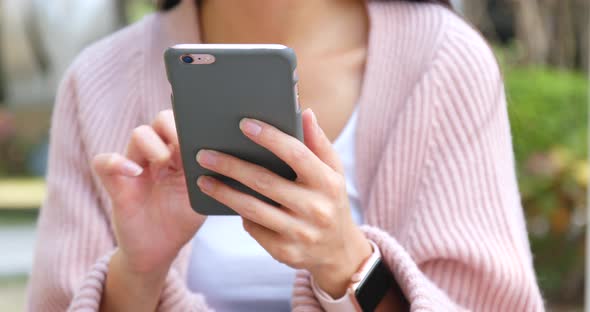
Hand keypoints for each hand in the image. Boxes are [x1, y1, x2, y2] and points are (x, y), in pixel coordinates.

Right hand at [93, 110, 205, 274]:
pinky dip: (117, 162)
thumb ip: (208, 172)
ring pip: (140, 134)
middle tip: (184, 150)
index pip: (184, 123)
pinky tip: (136, 173)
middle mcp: (157, 155)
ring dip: (154, 146)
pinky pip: (103, 162)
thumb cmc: (182, 219)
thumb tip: (221, 149)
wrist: (159, 250)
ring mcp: (136, 166)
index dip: (192, 123)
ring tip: (164, 166)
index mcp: (180, 154)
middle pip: (162, 120)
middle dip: (174, 129)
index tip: (203, 134)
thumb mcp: (201, 195)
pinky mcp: (116, 183)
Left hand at [195, 108, 371, 296]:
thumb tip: (305, 113)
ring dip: (223, 192)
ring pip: (252, 209)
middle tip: (205, 154)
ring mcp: (300, 232)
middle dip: (231, 166)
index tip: (244, 124)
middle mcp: (315, 208)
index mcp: (328, 182)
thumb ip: (318, 143)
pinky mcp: (285, 251)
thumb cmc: (330, 200)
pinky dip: (240, 214)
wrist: (339, 251)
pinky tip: (229, 202)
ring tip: (203, 179)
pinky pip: (254, 228)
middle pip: (265, 182)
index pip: (296, 154)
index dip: (270, 137)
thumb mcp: (333, 172)